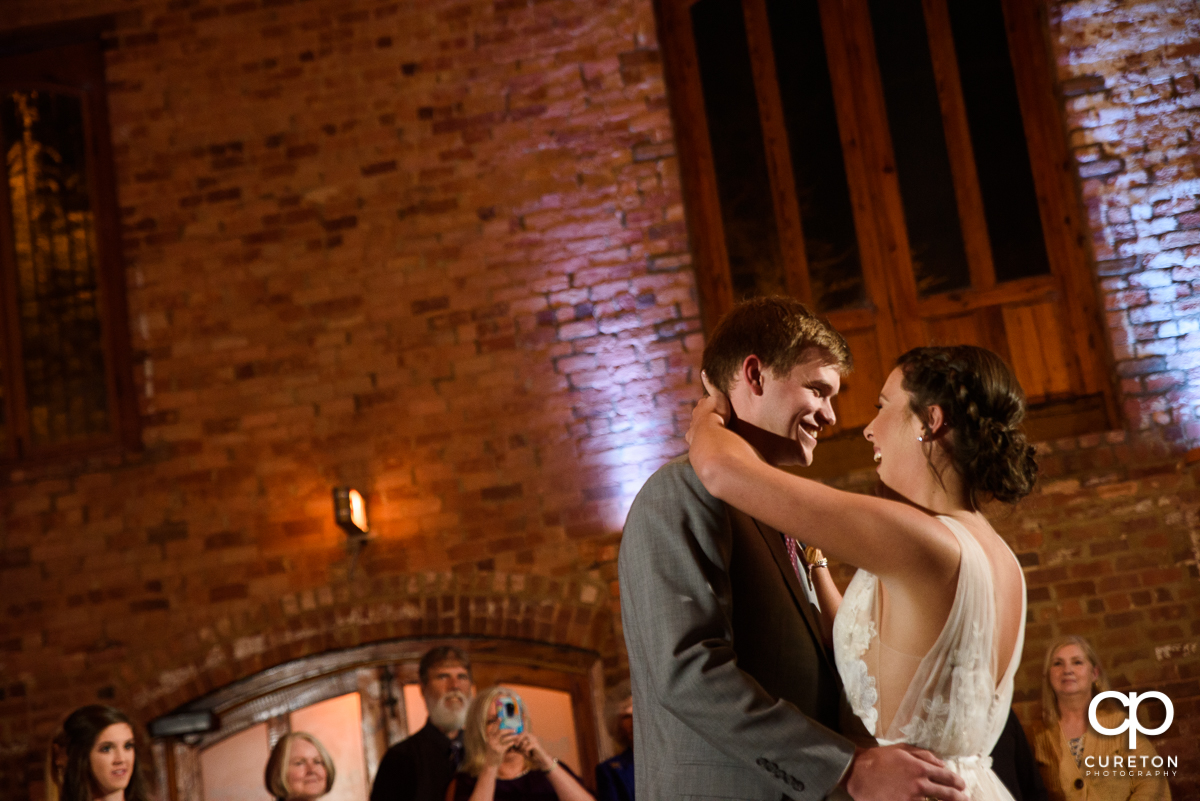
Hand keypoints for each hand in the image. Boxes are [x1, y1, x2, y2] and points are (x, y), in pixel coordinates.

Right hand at [483, 725, 517, 766]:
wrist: (490, 764)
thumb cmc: (492, 753)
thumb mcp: (491, 745)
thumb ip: (495, 739)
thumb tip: (503, 731)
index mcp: (489, 738)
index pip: (493, 728)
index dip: (496, 723)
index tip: (500, 717)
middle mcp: (491, 741)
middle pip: (500, 732)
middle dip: (508, 730)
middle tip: (514, 729)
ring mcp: (495, 746)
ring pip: (505, 738)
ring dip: (512, 736)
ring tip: (517, 735)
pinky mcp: (499, 751)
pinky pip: (507, 745)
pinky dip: (511, 743)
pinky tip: (515, 742)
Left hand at [511, 732, 553, 770]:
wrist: (540, 761)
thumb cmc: (531, 755)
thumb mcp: (522, 752)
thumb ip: (517, 750)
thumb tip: (510, 749)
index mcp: (529, 737)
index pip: (521, 733)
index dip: (517, 738)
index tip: (514, 745)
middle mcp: (532, 737)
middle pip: (524, 733)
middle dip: (519, 740)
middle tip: (516, 746)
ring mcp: (535, 741)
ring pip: (525, 741)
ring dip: (522, 747)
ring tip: (523, 752)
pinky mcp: (536, 745)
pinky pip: (527, 747)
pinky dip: (526, 751)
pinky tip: (528, 755)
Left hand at [686, 372, 732, 445]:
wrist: (709, 432)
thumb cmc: (717, 413)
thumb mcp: (717, 396)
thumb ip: (710, 384)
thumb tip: (703, 371)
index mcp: (701, 405)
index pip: (704, 402)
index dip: (709, 404)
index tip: (714, 406)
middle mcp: (695, 415)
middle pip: (698, 413)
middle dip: (703, 415)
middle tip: (712, 418)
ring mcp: (692, 426)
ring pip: (695, 425)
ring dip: (701, 426)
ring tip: (709, 430)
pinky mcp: (691, 436)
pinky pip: (693, 436)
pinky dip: (697, 436)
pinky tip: (702, 439)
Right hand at [843, 745, 968, 800]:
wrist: (858, 773)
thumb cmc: (878, 759)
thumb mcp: (901, 750)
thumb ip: (924, 755)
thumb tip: (942, 764)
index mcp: (920, 767)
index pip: (947, 777)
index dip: (957, 782)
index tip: (962, 785)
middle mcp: (920, 784)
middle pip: (948, 794)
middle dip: (959, 798)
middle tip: (965, 799)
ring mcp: (912, 798)